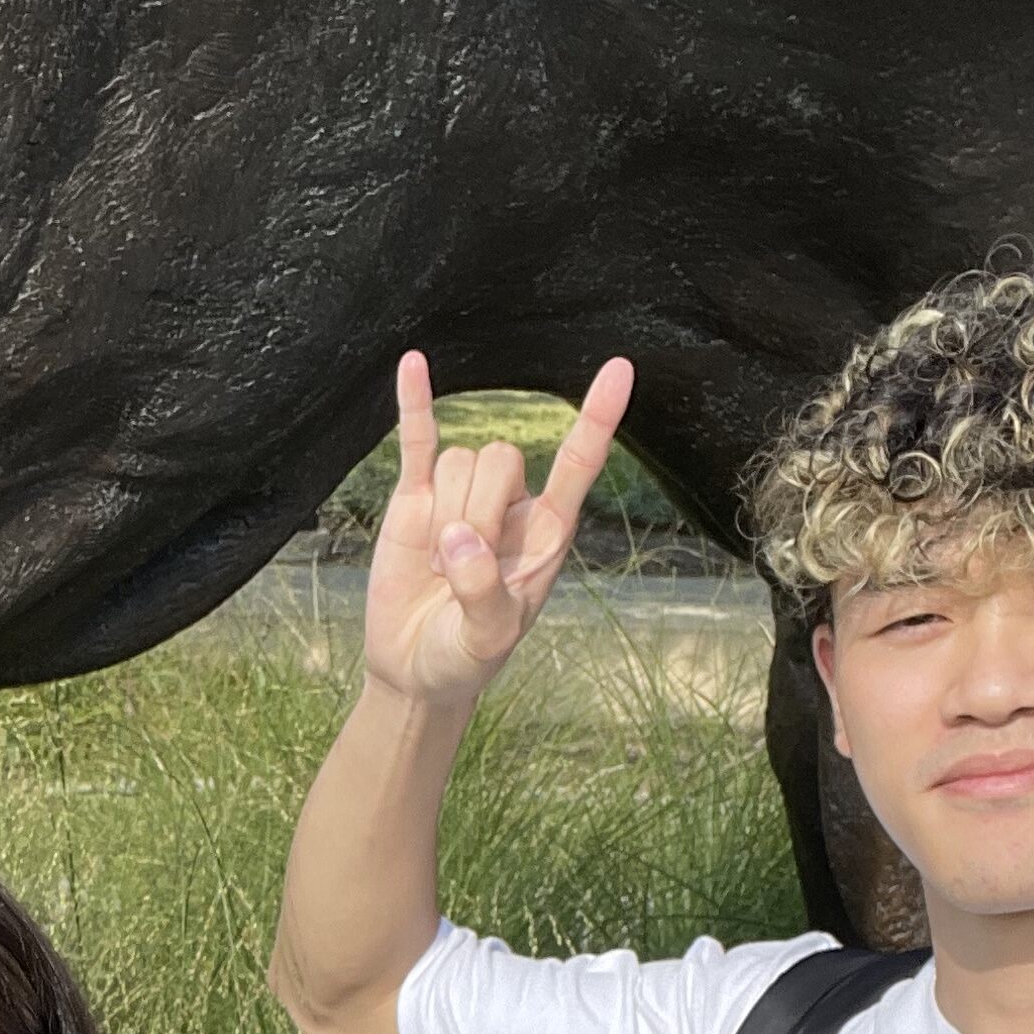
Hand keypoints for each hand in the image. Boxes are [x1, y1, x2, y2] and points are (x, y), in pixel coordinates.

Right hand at [360, 350, 634, 707]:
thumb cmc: (465, 656)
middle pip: (501, 458)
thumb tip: (458, 538)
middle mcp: (511, 504)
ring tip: (436, 567)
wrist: (414, 668)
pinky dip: (414, 403)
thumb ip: (483, 593)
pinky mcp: (415, 498)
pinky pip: (418, 439)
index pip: (578, 463)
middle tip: (458, 572)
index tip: (620, 369)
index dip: (597, 419)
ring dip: (444, 511)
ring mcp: (460, 496)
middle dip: (476, 512)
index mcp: (547, 532)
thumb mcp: (487, 639)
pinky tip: (413, 364)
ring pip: (459, 459)